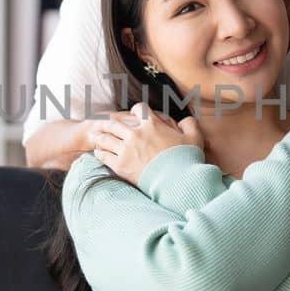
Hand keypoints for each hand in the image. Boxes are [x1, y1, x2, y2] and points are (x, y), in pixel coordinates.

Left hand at [88, 102, 202, 184]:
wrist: (177, 181)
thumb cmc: (187, 159)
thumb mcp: (194, 137)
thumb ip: (190, 124)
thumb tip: (185, 120)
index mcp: (151, 124)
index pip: (138, 109)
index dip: (136, 109)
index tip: (133, 113)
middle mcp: (135, 134)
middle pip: (114, 123)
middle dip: (107, 121)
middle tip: (101, 122)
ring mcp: (126, 150)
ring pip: (105, 138)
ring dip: (99, 135)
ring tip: (94, 135)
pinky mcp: (120, 165)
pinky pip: (104, 155)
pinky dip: (99, 152)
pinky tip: (97, 151)